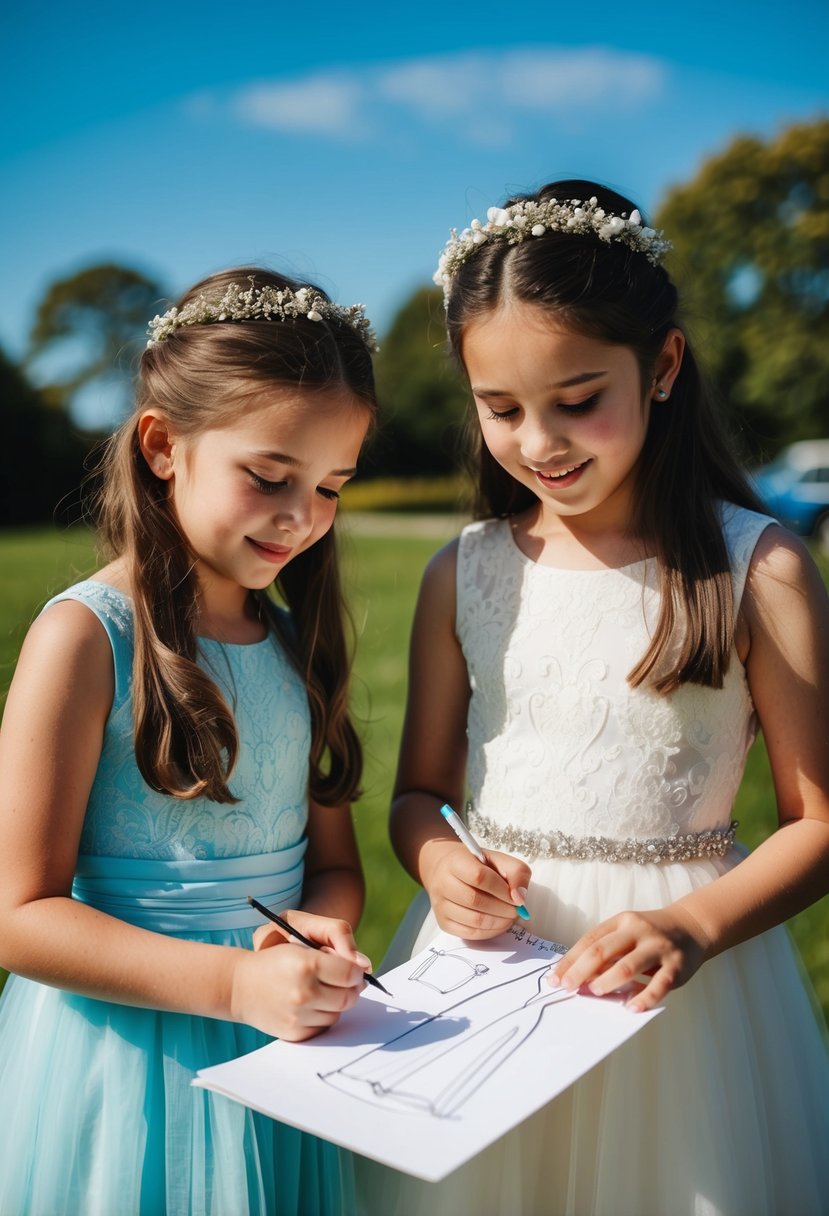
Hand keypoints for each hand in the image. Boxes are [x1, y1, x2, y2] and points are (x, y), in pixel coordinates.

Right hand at [234, 910, 369, 1040]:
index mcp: (306, 964)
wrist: (239, 985)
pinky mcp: (295, 1032)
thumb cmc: (273, 957)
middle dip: (349, 988)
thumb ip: (337, 943)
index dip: (356, 971)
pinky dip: (321, 1016)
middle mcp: (303, 992)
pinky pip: (323, 1026)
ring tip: (320, 990)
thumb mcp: (300, 937)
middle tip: (342, 981)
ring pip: (338, 1013)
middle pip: (349, 997)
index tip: (353, 969)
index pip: (351, 973)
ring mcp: (298, 1015)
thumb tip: (365, 967)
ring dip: (335, 1002)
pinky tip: (309, 1004)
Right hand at [420, 840, 531, 939]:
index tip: (516, 896)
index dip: (502, 890)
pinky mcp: (443, 923)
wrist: (449, 871)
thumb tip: (520, 898)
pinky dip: (490, 933)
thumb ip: (516, 873)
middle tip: (516, 910)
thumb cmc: (478, 865)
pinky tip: (498, 924)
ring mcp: (440, 905)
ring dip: (499, 923)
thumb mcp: (499, 860)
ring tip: (509, 917)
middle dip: (503, 909)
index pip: (479, 877)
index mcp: (456, 862)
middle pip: (475, 901)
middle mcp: (442, 883)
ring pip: (473, 921)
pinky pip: (469, 934)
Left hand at [550, 905, 710, 1011]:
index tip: (555, 979)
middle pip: (603, 951)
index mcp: (621, 921)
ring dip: (607, 981)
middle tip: (568, 988)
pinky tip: (632, 1008)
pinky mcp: (677, 966)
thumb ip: (607, 950)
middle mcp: (638, 931)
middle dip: (581, 971)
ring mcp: (658, 947)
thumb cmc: (650, 934)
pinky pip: (659, 984)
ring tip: (596, 992)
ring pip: (628, 965)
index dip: (570, 960)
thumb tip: (578, 977)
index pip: (590, 940)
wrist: (692, 927)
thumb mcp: (627, 932)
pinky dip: (644, 998)